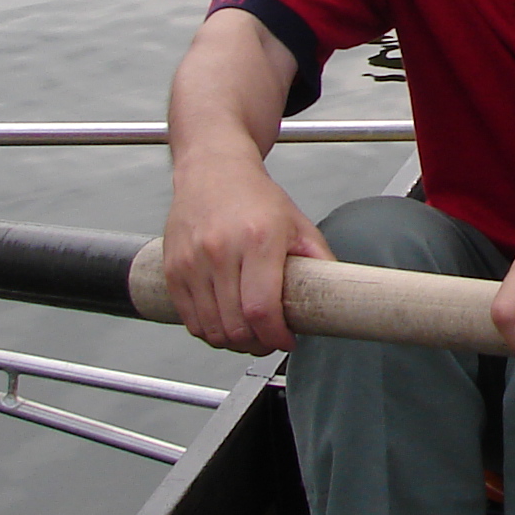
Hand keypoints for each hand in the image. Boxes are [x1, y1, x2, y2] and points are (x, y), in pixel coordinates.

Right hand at [163, 166, 335, 354]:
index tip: (286, 340)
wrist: (212, 170)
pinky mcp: (173, 269)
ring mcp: (192, 261)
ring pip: (211, 328)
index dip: (275, 336)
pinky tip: (225, 321)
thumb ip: (320, 259)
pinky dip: (208, 330)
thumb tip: (340, 293)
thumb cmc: (255, 196)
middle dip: (257, 344)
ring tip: (249, 333)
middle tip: (270, 339)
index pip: (261, 309)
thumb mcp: (298, 223)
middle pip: (235, 325)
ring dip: (233, 342)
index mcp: (258, 239)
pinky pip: (190, 319)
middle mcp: (220, 250)